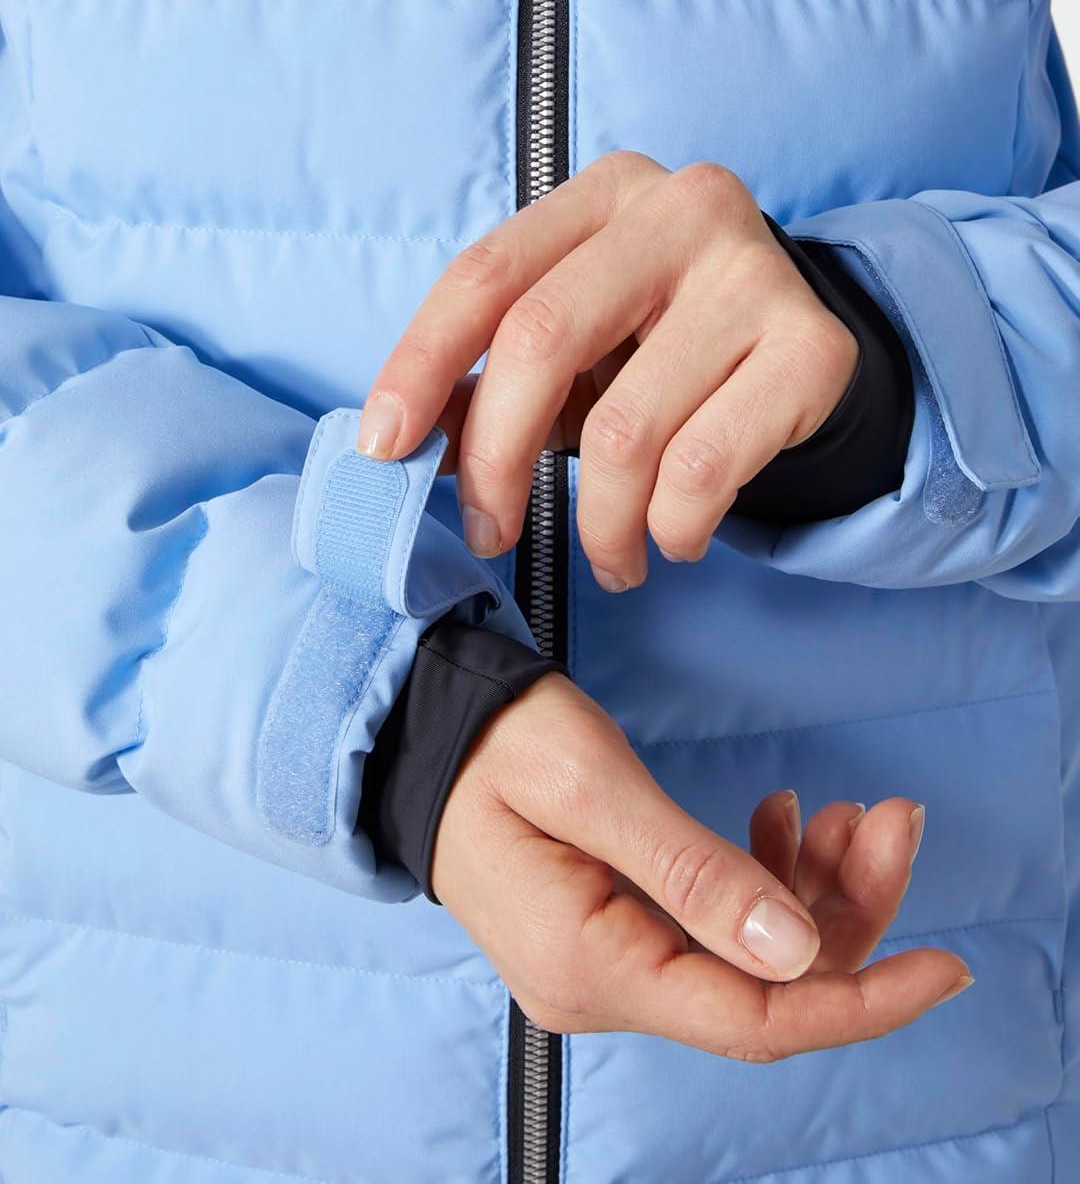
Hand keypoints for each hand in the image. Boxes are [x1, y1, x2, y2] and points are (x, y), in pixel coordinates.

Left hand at [359, 152, 858, 591]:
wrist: (802, 346)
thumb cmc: (663, 341)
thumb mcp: (574, 343)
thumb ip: (489, 380)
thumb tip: (399, 447)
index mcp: (604, 194)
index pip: (485, 274)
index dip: (420, 364)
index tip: (383, 448)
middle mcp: (680, 210)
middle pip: (543, 338)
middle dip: (497, 457)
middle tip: (490, 530)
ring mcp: (753, 273)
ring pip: (627, 429)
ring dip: (600, 522)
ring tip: (610, 555)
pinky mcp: (811, 347)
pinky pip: (704, 468)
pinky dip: (671, 526)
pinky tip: (672, 536)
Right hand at [431, 671, 970, 1060]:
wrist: (421, 734)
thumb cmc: (491, 741)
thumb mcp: (590, 783)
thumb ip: (689, 869)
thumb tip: (793, 952)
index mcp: (591, 963)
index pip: (752, 1020)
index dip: (859, 1000)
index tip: (942, 964)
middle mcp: (600, 988)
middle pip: (763, 987)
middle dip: (845, 909)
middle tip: (890, 817)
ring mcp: (606, 967)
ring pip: (747, 957)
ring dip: (810, 886)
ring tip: (846, 810)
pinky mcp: (613, 936)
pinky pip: (712, 932)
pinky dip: (762, 877)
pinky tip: (778, 818)